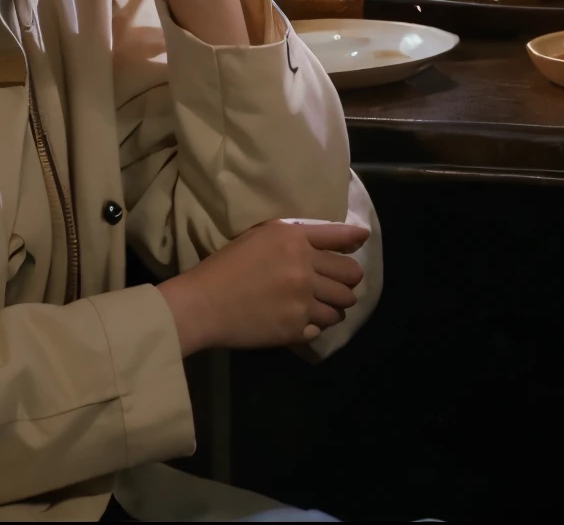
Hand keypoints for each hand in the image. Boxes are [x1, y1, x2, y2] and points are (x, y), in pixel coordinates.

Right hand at [157, 219, 368, 354]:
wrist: (202, 304)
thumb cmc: (226, 266)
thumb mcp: (261, 236)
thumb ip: (296, 236)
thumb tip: (327, 241)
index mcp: (295, 239)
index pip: (340, 237)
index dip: (355, 239)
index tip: (361, 240)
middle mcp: (305, 267)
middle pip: (350, 275)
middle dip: (347, 281)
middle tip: (336, 286)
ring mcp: (303, 299)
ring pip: (341, 306)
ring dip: (334, 306)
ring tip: (321, 307)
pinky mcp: (296, 327)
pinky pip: (321, 328)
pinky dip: (315, 325)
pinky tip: (301, 321)